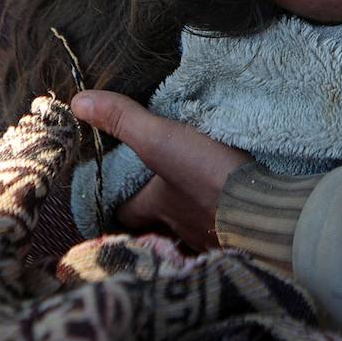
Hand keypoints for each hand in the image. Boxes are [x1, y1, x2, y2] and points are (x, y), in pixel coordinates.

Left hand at [71, 90, 249, 250]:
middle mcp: (178, 228)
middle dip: (157, 212)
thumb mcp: (162, 140)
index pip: (125, 212)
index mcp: (156, 206)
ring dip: (192, 216)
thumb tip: (77, 102)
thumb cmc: (207, 176)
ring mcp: (209, 237)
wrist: (264, 208)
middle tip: (163, 195)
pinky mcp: (239, 239)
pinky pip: (223, 233)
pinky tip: (232, 210)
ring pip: (192, 229)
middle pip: (157, 224)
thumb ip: (124, 119)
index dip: (120, 203)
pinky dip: (223, 222)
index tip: (119, 195)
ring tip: (200, 200)